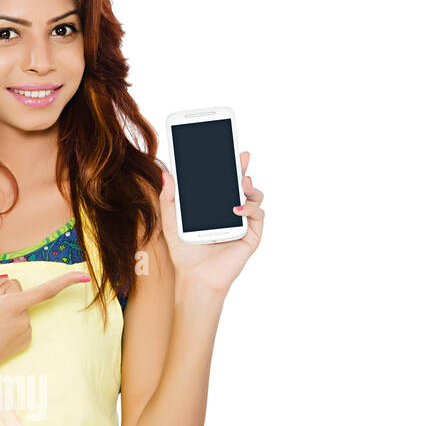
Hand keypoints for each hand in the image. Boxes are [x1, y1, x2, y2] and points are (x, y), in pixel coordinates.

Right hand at [0, 268, 89, 379]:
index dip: (66, 281)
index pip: (45, 291)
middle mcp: (23, 319)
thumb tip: (6, 280)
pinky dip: (8, 322)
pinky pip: (20, 320)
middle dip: (3, 294)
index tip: (84, 276)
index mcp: (11, 306)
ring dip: (5, 309)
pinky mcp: (25, 341)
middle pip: (19, 291)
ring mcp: (26, 332)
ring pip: (20, 307)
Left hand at [157, 151, 265, 294]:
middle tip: (241, 155)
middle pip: (240, 183)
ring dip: (250, 186)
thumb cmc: (185, 253)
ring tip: (242, 182)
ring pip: (254, 196)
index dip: (225, 164)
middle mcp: (231, 210)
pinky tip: (239, 206)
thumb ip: (169, 200)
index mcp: (214, 205)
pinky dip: (251, 208)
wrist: (195, 278)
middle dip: (242, 167)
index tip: (223, 147)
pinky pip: (258, 215)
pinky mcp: (251, 235)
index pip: (222, 179)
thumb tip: (167, 174)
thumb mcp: (172, 223)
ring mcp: (243, 222)